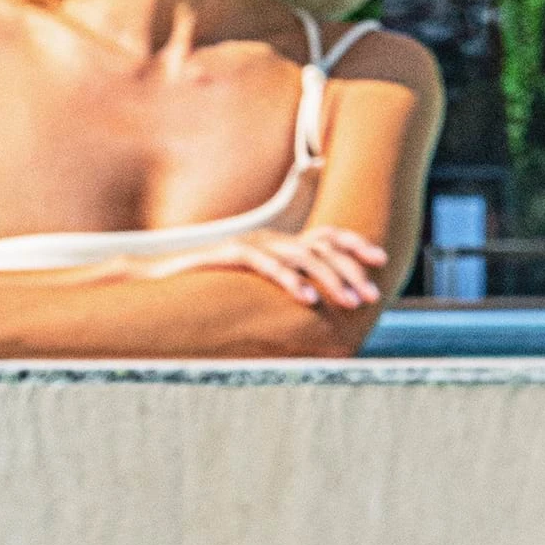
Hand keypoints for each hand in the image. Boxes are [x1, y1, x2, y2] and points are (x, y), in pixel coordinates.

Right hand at [131, 224, 388, 309]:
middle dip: (350, 272)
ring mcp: (252, 244)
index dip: (355, 245)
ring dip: (329, 281)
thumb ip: (282, 290)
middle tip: (370, 297)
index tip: (381, 260)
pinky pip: (267, 267)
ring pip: (301, 257)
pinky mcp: (232, 254)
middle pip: (322, 248)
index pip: (326, 237)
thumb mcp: (254, 289)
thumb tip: (313, 307)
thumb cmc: (210, 288)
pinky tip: (307, 298)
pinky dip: (289, 282)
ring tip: (349, 302)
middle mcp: (271, 239)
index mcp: (279, 244)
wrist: (163, 276)